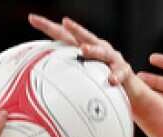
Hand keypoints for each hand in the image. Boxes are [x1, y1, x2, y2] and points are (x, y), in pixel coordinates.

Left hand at [28, 14, 150, 105]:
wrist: (130, 92)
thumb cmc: (102, 81)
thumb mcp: (82, 74)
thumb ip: (65, 72)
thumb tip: (37, 79)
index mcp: (85, 47)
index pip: (64, 35)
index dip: (49, 27)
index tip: (32, 19)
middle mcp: (99, 48)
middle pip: (85, 36)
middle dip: (76, 29)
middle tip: (65, 22)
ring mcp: (113, 59)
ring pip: (103, 51)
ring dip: (93, 50)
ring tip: (84, 50)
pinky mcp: (125, 72)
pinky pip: (120, 74)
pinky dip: (115, 76)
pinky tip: (110, 80)